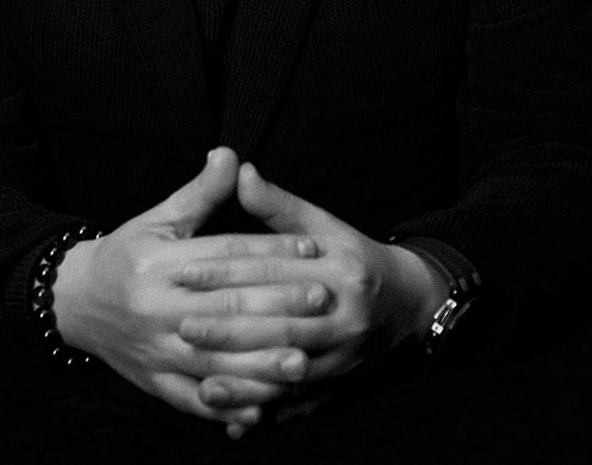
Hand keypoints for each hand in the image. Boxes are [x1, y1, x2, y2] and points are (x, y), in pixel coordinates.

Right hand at [53, 148, 323, 434]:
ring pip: (217, 361)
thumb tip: (232, 154)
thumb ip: (200, 191)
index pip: (225, 256)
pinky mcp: (155, 385)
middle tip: (322, 298)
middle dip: (278, 305)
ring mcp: (156, 352)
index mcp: (158, 265)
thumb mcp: (158, 218)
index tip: (311, 247)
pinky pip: (197, 401)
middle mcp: (155, 310)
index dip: (270, 249)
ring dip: (262, 363)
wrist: (76, 303)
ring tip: (306, 358)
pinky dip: (231, 405)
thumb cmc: (126, 254)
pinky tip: (266, 406)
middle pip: (226, 308)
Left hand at [178, 163, 446, 408]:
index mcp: (340, 272)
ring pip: (287, 374)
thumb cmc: (355, 258)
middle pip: (278, 325)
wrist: (410, 307)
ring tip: (199, 380)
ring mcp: (345, 360)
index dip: (226, 271)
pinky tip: (233, 422)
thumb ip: (278, 204)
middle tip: (180, 325)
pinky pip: (299, 409)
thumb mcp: (324, 225)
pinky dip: (265, 415)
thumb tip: (240, 170)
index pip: (273, 271)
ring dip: (243, 382)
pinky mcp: (341, 390)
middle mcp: (346, 318)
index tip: (184, 272)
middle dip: (227, 328)